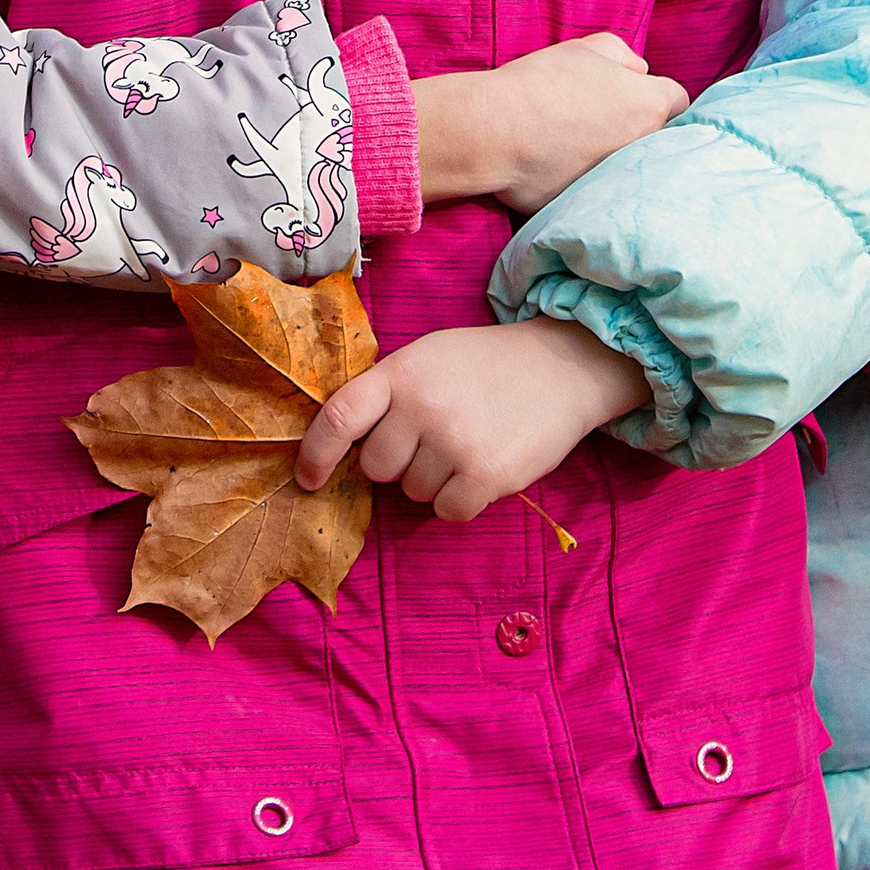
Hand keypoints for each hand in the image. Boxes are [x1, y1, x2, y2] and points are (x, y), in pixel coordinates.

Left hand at [292, 317, 651, 521]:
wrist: (560, 367)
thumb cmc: (485, 365)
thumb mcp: (428, 357)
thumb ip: (388, 392)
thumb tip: (344, 446)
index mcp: (400, 372)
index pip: (339, 416)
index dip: (315, 453)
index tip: (309, 478)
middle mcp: (421, 406)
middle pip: (376, 466)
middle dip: (399, 461)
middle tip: (434, 436)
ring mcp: (453, 442)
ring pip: (413, 492)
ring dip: (435, 479)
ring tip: (467, 442)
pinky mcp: (485, 476)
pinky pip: (447, 512)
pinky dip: (462, 499)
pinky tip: (482, 467)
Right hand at [413, 34, 688, 211]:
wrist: (496, 130)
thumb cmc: (541, 81)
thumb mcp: (589, 48)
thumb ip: (625, 56)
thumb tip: (639, 73)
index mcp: (650, 106)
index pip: (679, 102)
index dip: (654, 96)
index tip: (629, 96)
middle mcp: (644, 148)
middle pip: (656, 138)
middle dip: (636, 129)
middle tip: (598, 119)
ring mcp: (619, 181)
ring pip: (628, 167)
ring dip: (612, 156)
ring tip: (575, 143)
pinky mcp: (593, 205)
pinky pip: (598, 191)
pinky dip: (585, 180)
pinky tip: (558, 166)